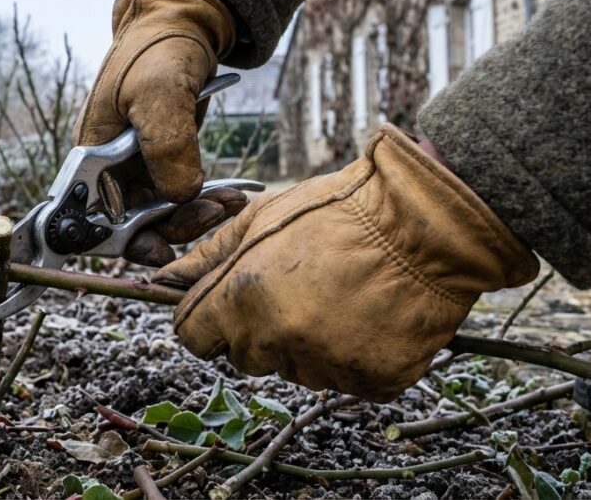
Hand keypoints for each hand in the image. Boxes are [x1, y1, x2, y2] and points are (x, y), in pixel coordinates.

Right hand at [73, 0, 244, 264]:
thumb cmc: (157, 48)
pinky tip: (233, 195)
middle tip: (211, 213)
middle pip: (132, 225)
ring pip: (162, 217)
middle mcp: (110, 169)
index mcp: (92, 154)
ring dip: (195, 217)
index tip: (158, 251)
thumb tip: (179, 196)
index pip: (95, 217)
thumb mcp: (159, 91)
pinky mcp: (165, 164)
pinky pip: (181, 199)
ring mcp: (138, 169)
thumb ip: (166, 144)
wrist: (183, 23)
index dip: (122, 240)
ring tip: (230, 201)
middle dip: (173, 228)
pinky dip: (206, 203)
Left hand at [152, 124, 538, 400]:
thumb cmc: (341, 209)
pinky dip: (352, 356)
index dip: (204, 319)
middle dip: (257, 329)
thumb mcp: (262, 217)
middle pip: (243, 356)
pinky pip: (344, 380)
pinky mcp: (372, 380)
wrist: (426, 223)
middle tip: (296, 288)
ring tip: (339, 295)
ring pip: (294, 369)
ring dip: (305, 343)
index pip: (193, 337)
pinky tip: (367, 316)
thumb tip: (164, 278)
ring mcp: (328, 365)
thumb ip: (207, 255)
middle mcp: (279, 339)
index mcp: (243, 299)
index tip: (222, 305)